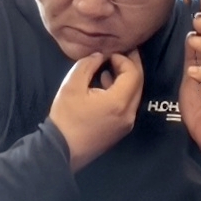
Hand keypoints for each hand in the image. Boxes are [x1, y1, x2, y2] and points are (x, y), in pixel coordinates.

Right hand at [48, 48, 142, 169]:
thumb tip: (100, 55)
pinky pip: (128, 104)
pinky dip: (122, 91)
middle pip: (139, 83)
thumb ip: (87, 65)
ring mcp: (127, 122)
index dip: (124, 59)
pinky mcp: (122, 129)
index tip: (109, 53)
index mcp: (118, 101)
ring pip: (135, 94)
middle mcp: (129, 112)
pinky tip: (107, 85)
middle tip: (122, 51)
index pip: (133, 73)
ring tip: (112, 66)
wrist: (61, 149)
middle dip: (131, 65)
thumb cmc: (66, 117)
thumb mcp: (71, 86)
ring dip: (127, 78)